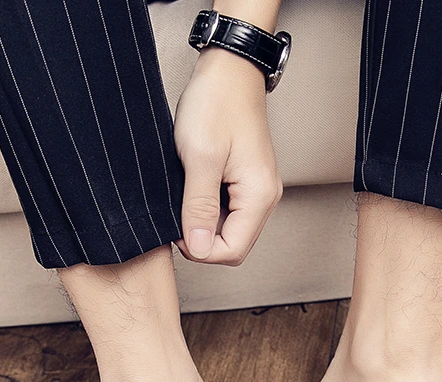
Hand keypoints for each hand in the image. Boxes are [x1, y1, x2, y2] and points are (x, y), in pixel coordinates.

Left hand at [173, 46, 282, 265]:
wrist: (229, 69)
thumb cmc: (216, 103)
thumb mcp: (199, 158)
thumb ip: (198, 208)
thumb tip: (197, 248)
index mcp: (259, 195)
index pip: (232, 251)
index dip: (200, 249)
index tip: (176, 228)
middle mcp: (265, 198)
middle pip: (233, 246)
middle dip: (202, 240)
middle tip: (176, 214)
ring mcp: (257, 191)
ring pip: (230, 231)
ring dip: (204, 225)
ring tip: (184, 197)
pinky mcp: (247, 182)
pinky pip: (228, 213)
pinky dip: (208, 210)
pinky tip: (193, 190)